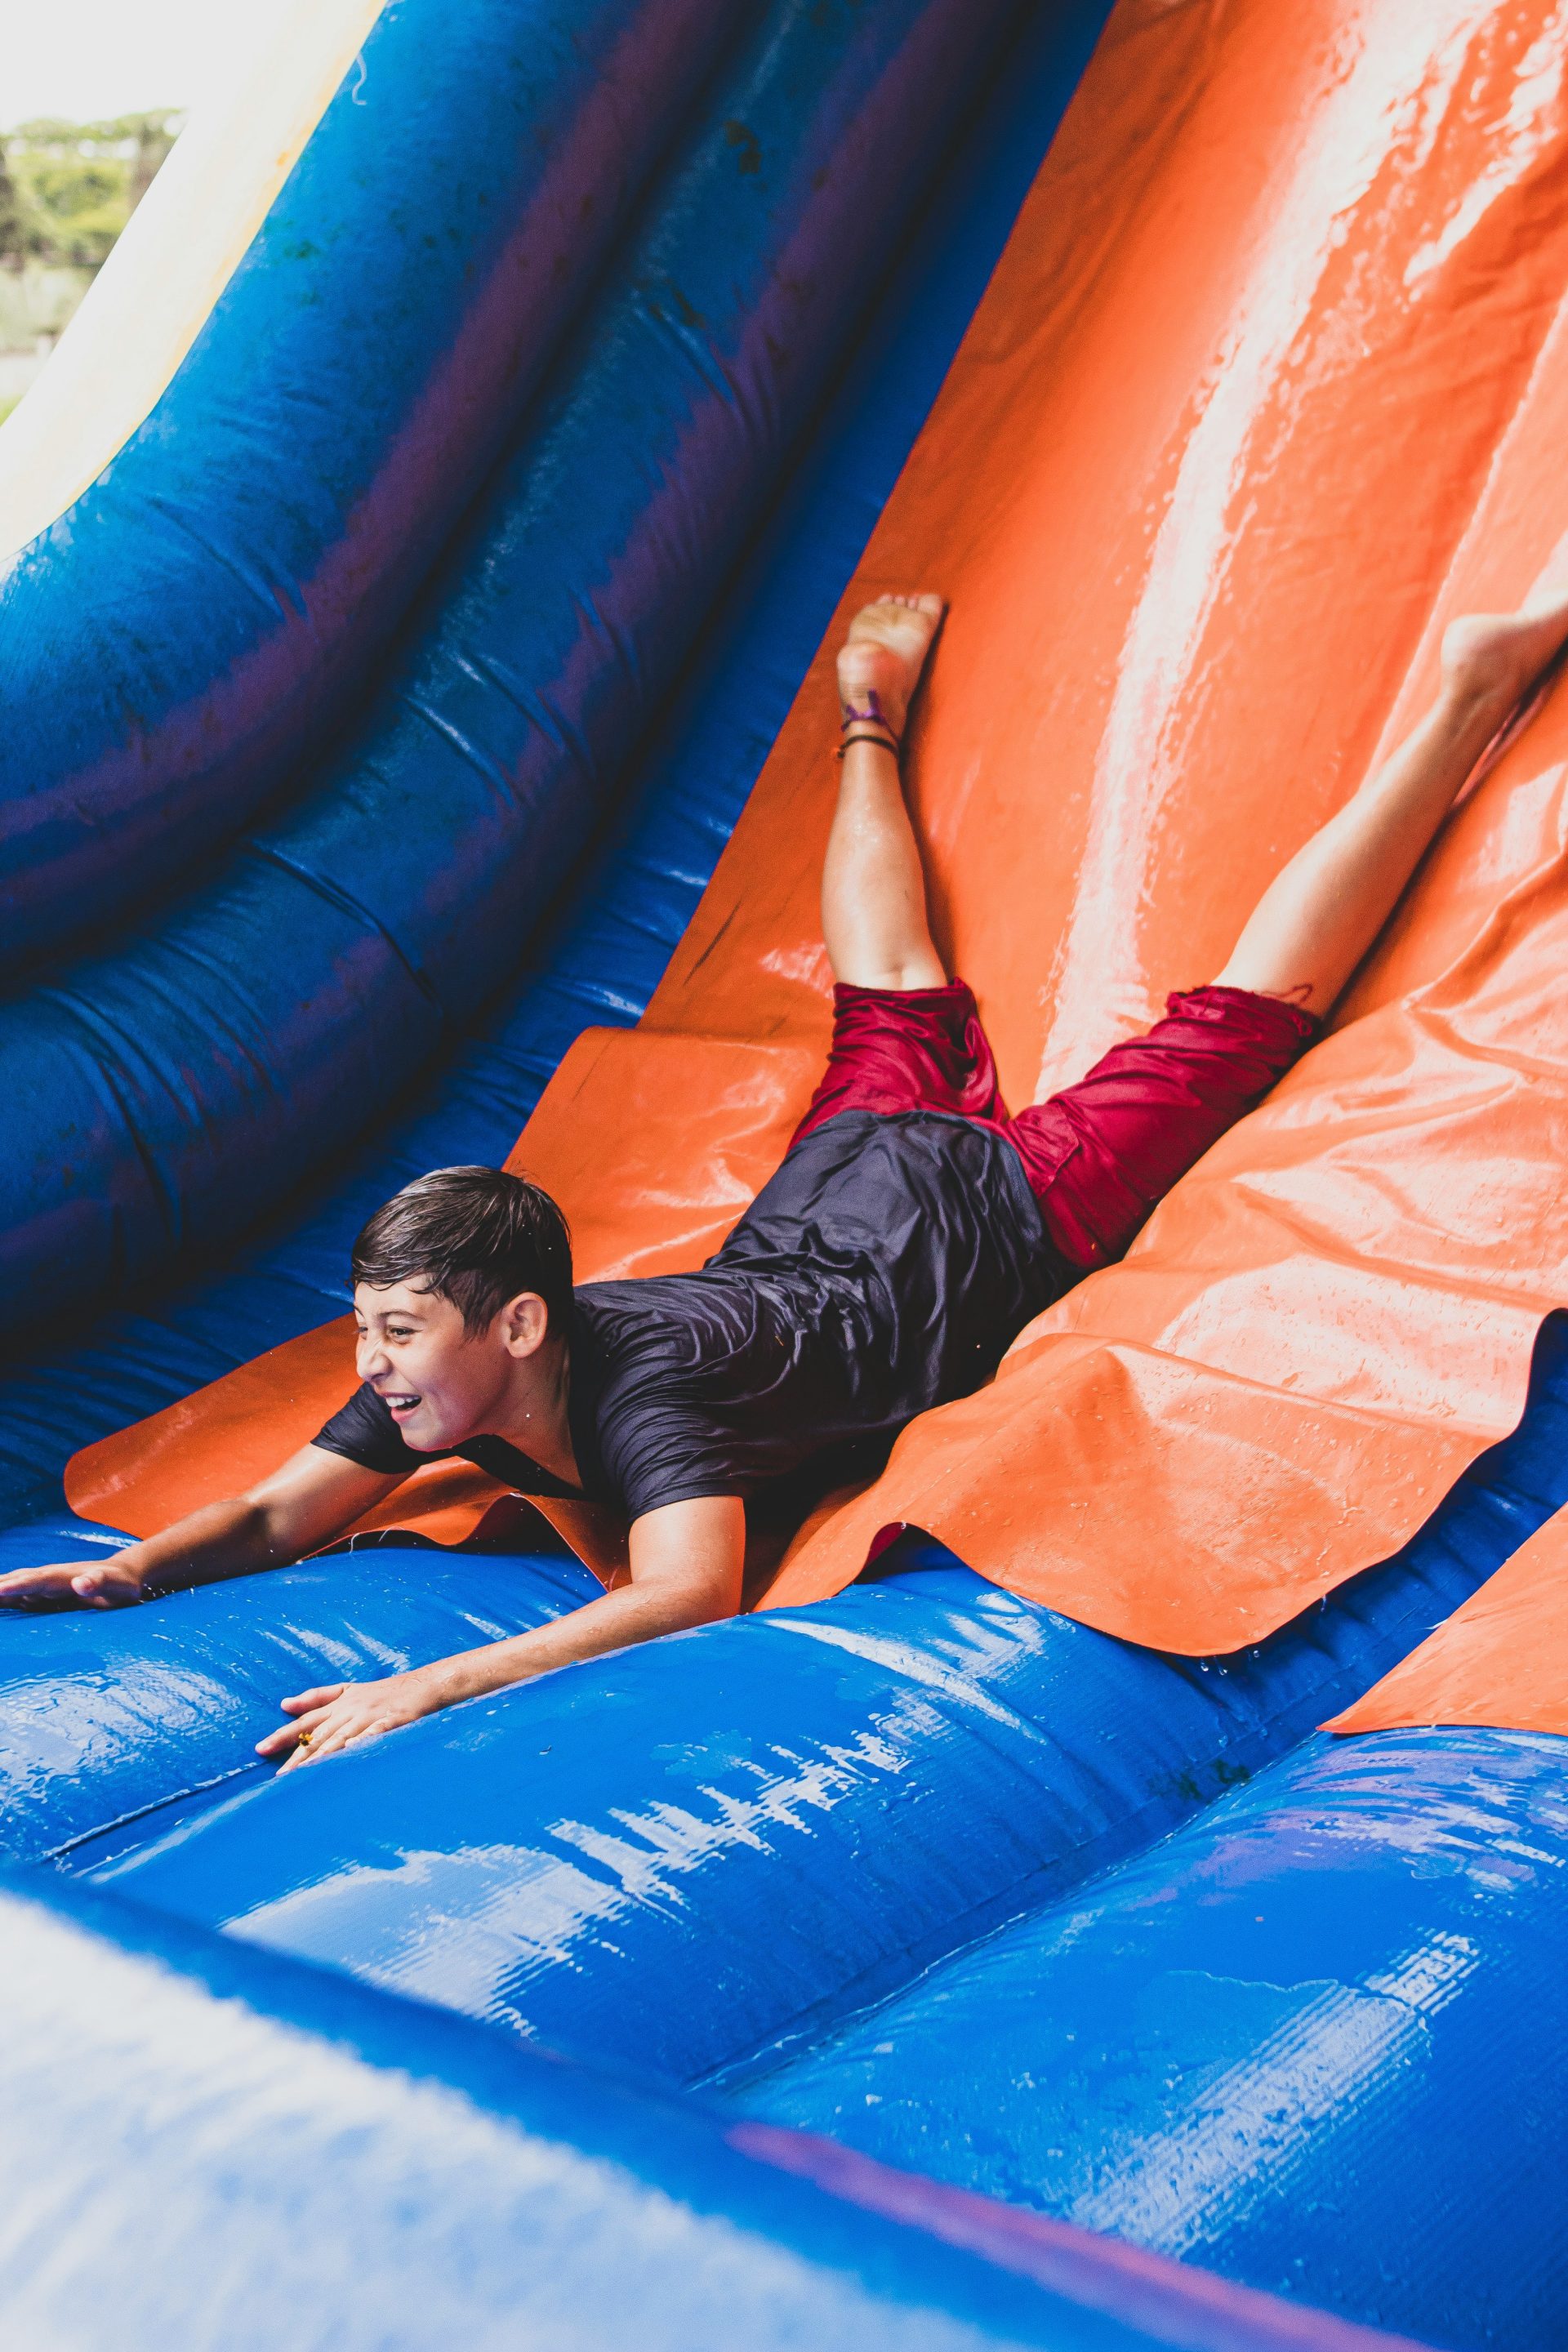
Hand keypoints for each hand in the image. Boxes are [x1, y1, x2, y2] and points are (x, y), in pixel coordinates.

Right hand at [0, 1554, 145, 1609]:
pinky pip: (21, 1595)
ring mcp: (47, 1586)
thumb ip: (99, 1582)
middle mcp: (51, 1578)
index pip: (37, 1580)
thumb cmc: (123, 1583)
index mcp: (65, 1576)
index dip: (17, 1585)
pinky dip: (5, 1597)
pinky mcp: (47, 1595)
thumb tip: (80, 1583)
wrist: (125, 1576)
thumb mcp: (117, 1585)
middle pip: (19, 1581)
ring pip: (16, 1586)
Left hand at [258, 1666, 448, 1771]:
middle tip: (280, 1777)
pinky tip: (350, 1753)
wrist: (420, 1687)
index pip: (305, 1721)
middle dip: (298, 1756)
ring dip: (323, 1756)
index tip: (260, 1749)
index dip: (283, 1735)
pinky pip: (374, 1734)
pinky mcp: (390, 1722)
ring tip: (305, 1774)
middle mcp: (350, 1710)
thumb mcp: (346, 1689)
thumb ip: (315, 1697)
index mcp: (338, 1704)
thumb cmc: (380, 1692)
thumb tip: (284, 1704)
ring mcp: (369, 1716)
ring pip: (341, 1738)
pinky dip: (362, 1743)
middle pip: (319, 1735)